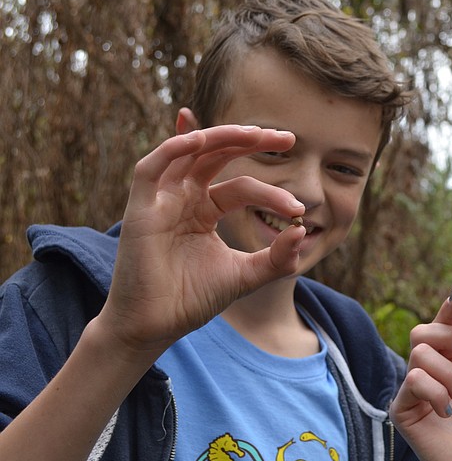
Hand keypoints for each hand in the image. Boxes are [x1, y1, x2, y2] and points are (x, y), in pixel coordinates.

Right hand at [99, 125, 305, 356]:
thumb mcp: (245, 275)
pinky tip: (200, 139)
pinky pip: (151, 168)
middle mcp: (183, 198)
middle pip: (217, 155)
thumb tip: (303, 232)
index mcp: (205, 209)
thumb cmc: (192, 299)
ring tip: (254, 134)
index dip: (271, 193)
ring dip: (219, 136)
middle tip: (287, 137)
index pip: (242, 187)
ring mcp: (161, 200)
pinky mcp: (140, 208)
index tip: (300, 210)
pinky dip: (173, 148)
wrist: (155, 327)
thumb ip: (276, 257)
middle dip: (250, 140)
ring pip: (188, 151)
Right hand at [390, 294, 451, 460]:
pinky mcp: (403, 409)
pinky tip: (448, 414)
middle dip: (448, 336)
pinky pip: (413, 381)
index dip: (450, 306)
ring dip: (449, 375)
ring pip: (419, 355)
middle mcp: (428, 372)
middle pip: (421, 332)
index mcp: (449, 362)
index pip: (443, 325)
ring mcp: (413, 391)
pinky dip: (436, 393)